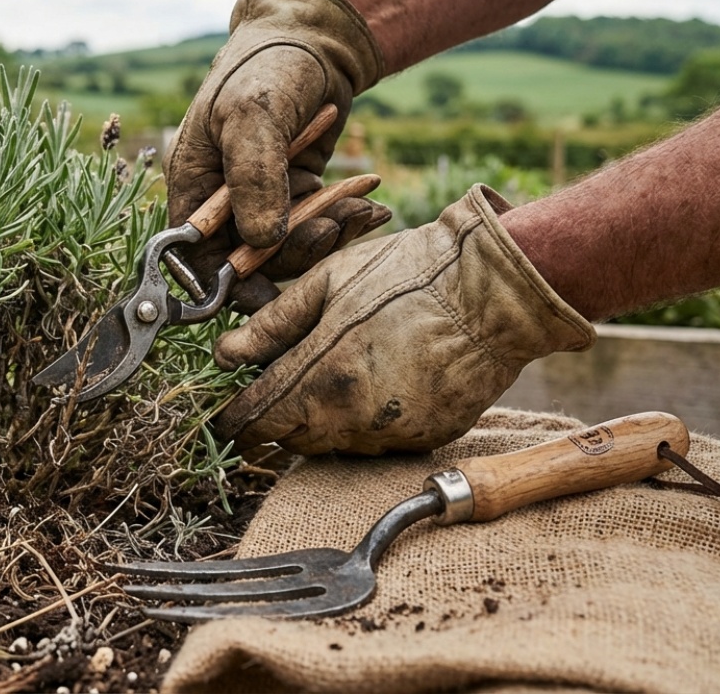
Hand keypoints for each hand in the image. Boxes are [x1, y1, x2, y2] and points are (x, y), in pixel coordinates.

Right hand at [163, 0, 386, 312]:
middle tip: (334, 229)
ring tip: (365, 211)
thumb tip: (262, 242)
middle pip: (250, 262)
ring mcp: (263, 199)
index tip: (267, 294)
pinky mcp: (299, 195)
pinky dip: (344, 221)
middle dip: (294, 254)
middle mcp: (223, 201)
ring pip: (291, 249)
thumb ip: (253, 179)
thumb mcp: (252, 116)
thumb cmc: (268, 67)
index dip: (226, 283)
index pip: (197, 258)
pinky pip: (318, 226)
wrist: (316, 36)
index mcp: (194, 186)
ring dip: (328, 236)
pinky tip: (372, 206)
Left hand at [212, 185, 595, 454]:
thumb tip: (226, 353)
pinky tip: (379, 383)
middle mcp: (353, 419)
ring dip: (322, 421)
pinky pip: (377, 443)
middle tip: (285, 381)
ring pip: (333, 445)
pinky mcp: (424, 438)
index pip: (255, 422)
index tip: (229, 412)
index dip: (234, 419)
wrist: (494, 292)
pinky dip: (365, 423)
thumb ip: (272, 325)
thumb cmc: (409, 274)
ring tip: (339, 373)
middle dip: (278, 418)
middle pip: (290, 440)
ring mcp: (391, 435)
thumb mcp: (328, 283)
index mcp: (321, 377)